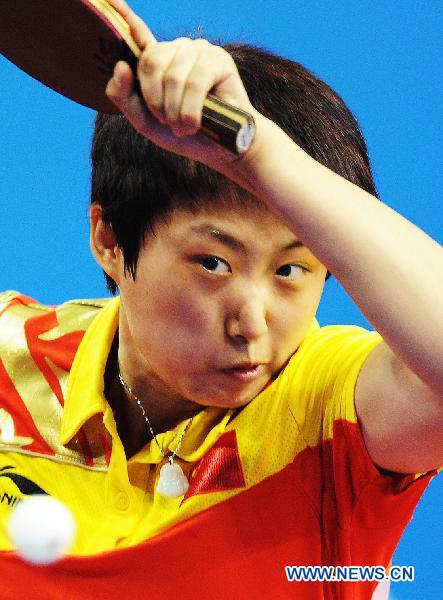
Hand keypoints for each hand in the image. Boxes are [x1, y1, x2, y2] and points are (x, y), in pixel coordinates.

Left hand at [105, 0, 258, 169]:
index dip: (124, 15)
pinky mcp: (218, 60)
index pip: (137, 32)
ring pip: (173, 76)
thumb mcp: (144, 120)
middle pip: (150, 61)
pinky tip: (194, 123)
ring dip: (175, 111)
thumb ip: (123, 97)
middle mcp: (176, 50)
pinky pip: (196, 82)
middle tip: (167, 121)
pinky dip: (191, 110)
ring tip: (183, 127)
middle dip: (156, 100)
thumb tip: (121, 66)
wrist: (218, 149)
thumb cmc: (182, 133)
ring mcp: (198, 51)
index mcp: (157, 60)